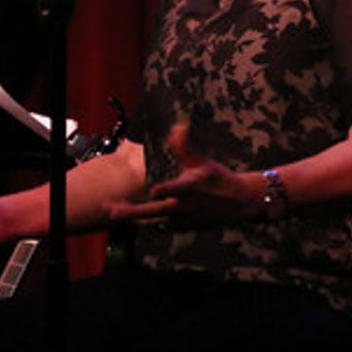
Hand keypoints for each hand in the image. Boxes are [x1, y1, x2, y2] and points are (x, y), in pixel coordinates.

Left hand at [109, 122, 260, 223]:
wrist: (239, 202)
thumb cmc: (218, 178)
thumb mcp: (202, 161)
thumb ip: (184, 146)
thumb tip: (177, 126)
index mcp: (189, 188)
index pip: (174, 189)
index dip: (164, 190)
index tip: (153, 190)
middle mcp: (184, 206)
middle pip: (155, 211)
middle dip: (133, 211)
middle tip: (113, 210)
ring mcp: (183, 218)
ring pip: (155, 221)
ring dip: (135, 218)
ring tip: (115, 214)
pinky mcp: (184, 225)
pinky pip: (163, 225)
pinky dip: (148, 222)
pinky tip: (132, 219)